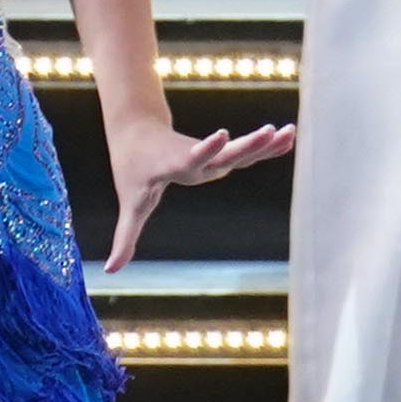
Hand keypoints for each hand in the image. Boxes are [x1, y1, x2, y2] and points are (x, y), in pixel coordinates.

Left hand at [97, 106, 294, 271]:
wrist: (136, 132)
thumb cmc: (133, 172)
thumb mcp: (131, 205)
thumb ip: (126, 238)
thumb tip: (110, 271)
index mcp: (173, 166)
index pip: (191, 158)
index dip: (204, 149)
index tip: (221, 133)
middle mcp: (195, 158)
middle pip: (222, 152)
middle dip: (245, 144)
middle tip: (267, 131)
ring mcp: (208, 153)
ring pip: (238, 149)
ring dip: (262, 143)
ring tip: (288, 131)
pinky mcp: (218, 151)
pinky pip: (246, 150)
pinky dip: (266, 145)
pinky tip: (289, 136)